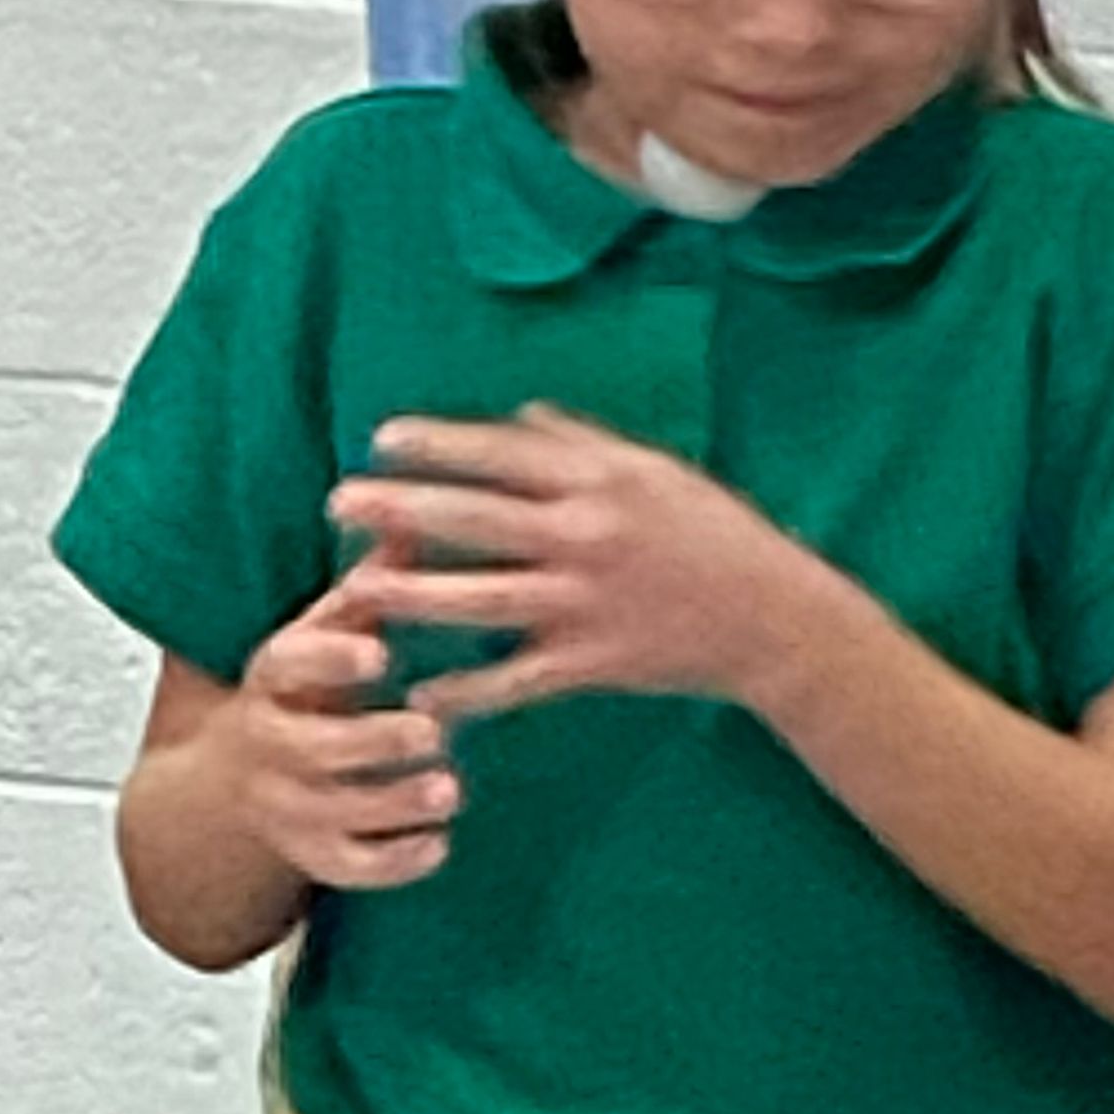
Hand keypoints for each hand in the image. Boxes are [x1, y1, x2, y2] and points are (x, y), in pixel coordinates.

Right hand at [207, 561, 463, 893]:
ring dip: (392, 804)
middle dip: (373, 743)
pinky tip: (438, 844)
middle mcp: (267, 742)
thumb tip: (411, 518)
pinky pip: (344, 869)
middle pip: (311, 747)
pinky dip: (392, 863)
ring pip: (332, 812)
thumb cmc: (304, 687)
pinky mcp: (305, 853)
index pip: (287, 664)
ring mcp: (282, 802)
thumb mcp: (325, 630)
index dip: (330, 660)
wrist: (232, 781)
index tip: (378, 654)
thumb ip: (369, 588)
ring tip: (450, 790)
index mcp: (272, 676)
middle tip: (433, 734)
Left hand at [326, 405, 819, 716]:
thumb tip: (520, 417)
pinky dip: (470, 692)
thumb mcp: (658, 471)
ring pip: (484, 599)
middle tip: (339, 502)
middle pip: (478, 519)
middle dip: (403, 509)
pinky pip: (518, 681)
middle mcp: (587, 535)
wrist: (775, 618)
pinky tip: (421, 695)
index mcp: (601, 480)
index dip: (438, 444)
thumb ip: (584, 444)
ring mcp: (587, 603)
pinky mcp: (594, 663)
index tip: (380, 439)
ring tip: (357, 589)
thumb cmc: (715, 534)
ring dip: (416, 594)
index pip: (502, 453)